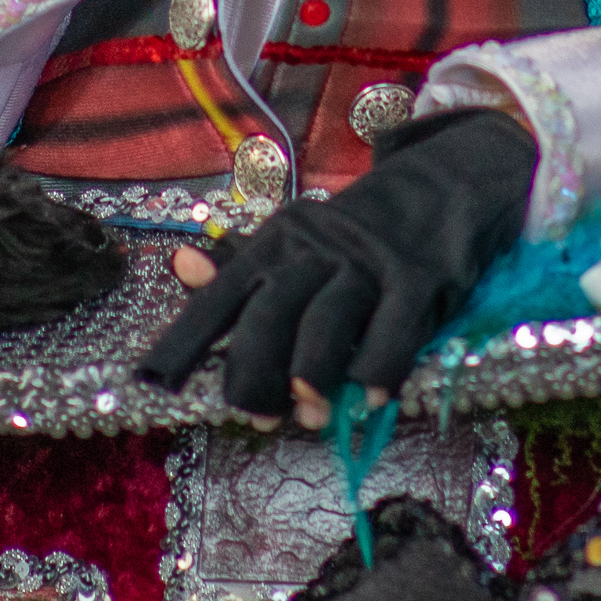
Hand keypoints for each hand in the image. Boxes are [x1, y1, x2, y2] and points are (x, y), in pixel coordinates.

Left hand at [140, 107, 536, 426]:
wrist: (446, 181)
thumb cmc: (355, 235)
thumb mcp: (296, 244)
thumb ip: (240, 270)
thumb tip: (179, 265)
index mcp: (279, 242)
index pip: (222, 293)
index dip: (186, 339)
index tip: (154, 383)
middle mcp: (318, 249)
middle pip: (271, 312)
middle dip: (256, 373)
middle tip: (257, 418)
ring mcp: (370, 262)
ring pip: (329, 320)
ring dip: (313, 376)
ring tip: (309, 414)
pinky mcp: (420, 277)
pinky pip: (395, 329)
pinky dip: (379, 368)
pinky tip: (370, 397)